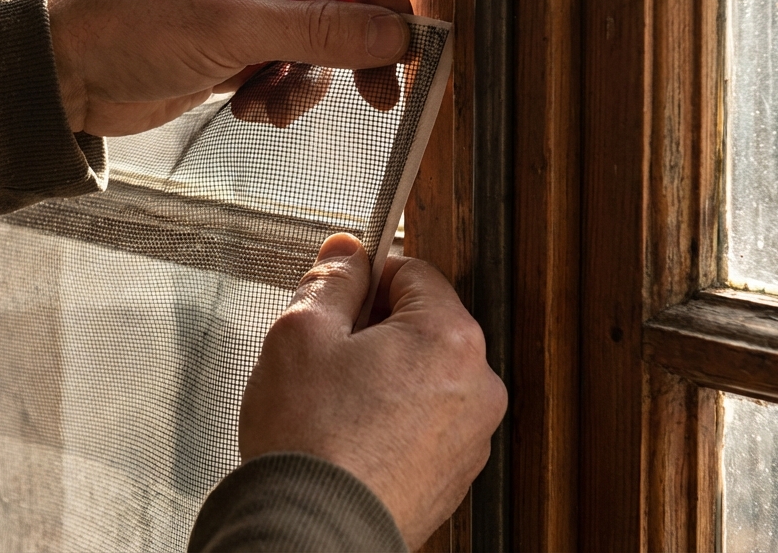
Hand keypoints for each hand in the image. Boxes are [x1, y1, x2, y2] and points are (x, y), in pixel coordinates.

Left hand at [47, 0, 412, 136]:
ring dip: (304, 84)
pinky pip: (286, 71)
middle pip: (341, 3)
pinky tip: (247, 107)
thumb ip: (323, 32)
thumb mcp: (235, 28)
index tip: (412, 43)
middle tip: (381, 96)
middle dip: (354, 52)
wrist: (67, 76)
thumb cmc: (133, 26)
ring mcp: (247, 7)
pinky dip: (277, 95)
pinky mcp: (235, 49)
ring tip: (271, 104)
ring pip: (317, 46)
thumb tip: (397, 36)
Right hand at [238, 234, 507, 549]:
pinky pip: (423, 423)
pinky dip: (390, 421)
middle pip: (422, 325)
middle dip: (373, 331)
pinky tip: (349, 437)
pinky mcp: (454, 475)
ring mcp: (470, 436)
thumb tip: (346, 252)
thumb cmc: (309, 443)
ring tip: (334, 405)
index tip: (335, 295)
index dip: (365, 277)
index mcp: (450, 339)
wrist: (311, 532)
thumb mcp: (300, 333)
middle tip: (325, 358)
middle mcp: (476, 386)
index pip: (413, 271)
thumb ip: (330, 280)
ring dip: (382, 377)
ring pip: (422, 376)